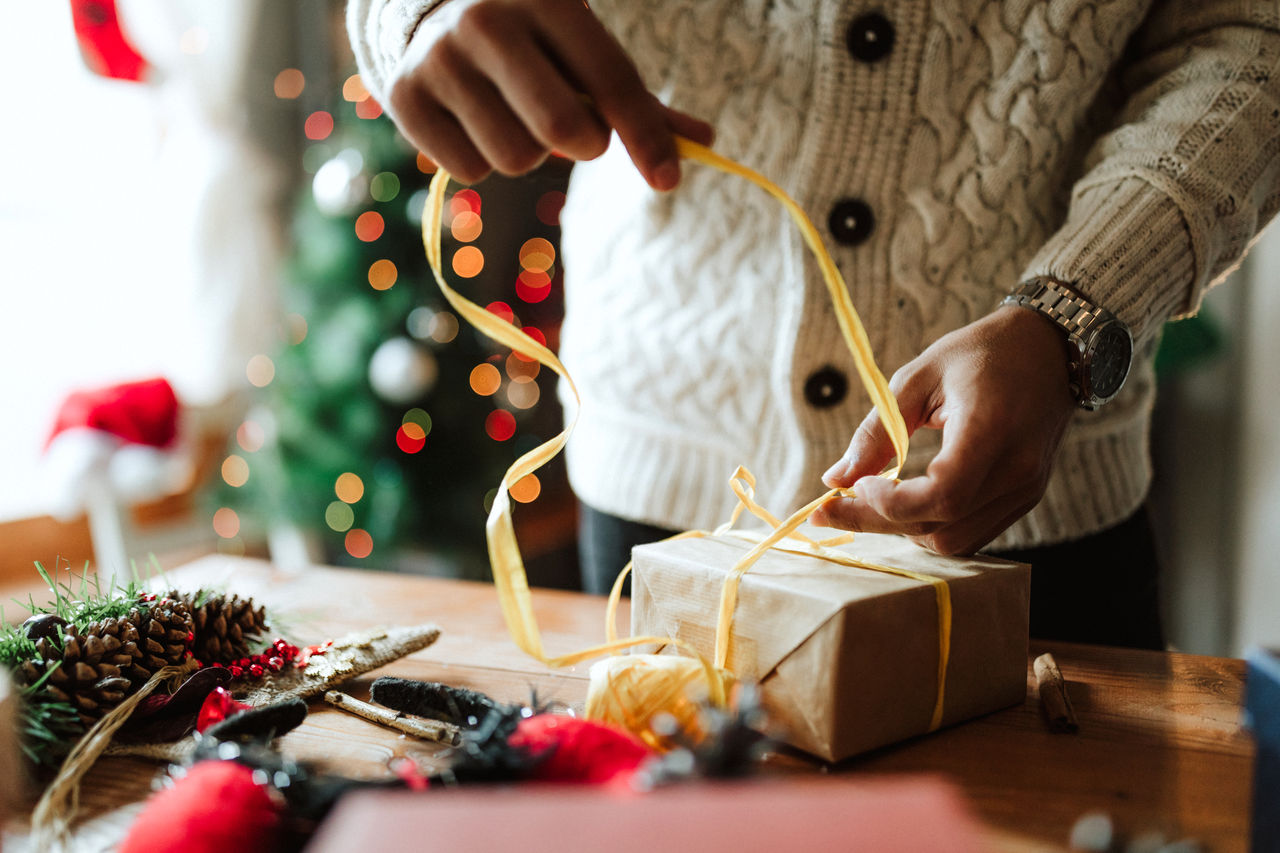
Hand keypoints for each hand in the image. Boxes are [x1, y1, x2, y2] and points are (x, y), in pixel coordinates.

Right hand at [387, 0, 713, 187]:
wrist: (425, 7)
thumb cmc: (531, 38)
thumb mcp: (580, 45)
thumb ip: (636, 97)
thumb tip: (705, 144)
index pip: (611, 79)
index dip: (645, 137)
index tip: (669, 180)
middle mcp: (486, 21)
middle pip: (562, 129)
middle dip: (583, 146)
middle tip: (576, 134)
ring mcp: (440, 59)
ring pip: (516, 159)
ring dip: (529, 155)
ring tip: (513, 116)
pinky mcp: (403, 96)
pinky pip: (470, 171)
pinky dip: (482, 162)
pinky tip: (473, 122)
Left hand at [810, 306, 1077, 554]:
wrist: (1050, 349)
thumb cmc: (980, 354)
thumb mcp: (917, 378)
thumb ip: (876, 432)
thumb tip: (834, 479)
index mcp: (991, 429)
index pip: (942, 495)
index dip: (891, 503)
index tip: (855, 485)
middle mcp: (1017, 470)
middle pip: (941, 526)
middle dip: (879, 522)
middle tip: (831, 507)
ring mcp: (1026, 490)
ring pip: (955, 542)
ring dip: (905, 529)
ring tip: (871, 502)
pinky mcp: (1025, 498)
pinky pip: (972, 534)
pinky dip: (932, 526)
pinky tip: (906, 503)